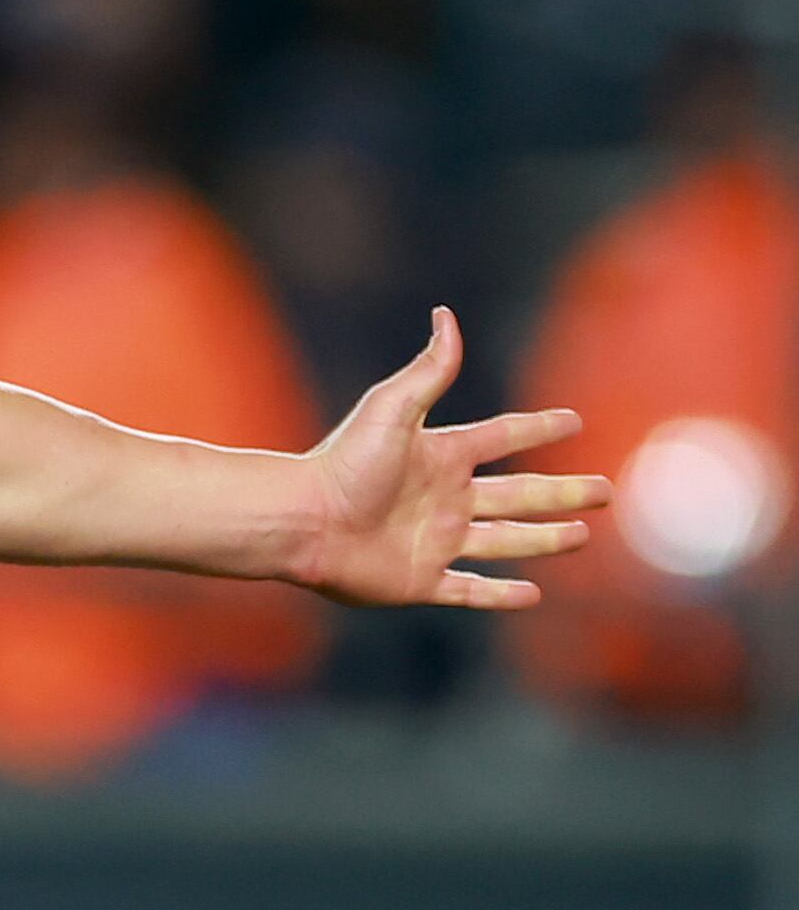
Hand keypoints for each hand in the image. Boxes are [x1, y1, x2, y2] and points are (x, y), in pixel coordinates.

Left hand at [301, 307, 611, 609]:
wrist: (303, 521)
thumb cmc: (343, 463)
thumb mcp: (392, 409)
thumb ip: (428, 370)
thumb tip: (446, 315)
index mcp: (440, 456)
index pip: (502, 438)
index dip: (537, 429)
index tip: (574, 421)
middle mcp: (444, 499)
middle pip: (519, 495)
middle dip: (563, 493)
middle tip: (606, 491)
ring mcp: (435, 542)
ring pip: (505, 541)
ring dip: (545, 539)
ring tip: (583, 534)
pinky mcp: (421, 581)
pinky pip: (470, 591)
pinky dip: (502, 595)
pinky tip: (534, 595)